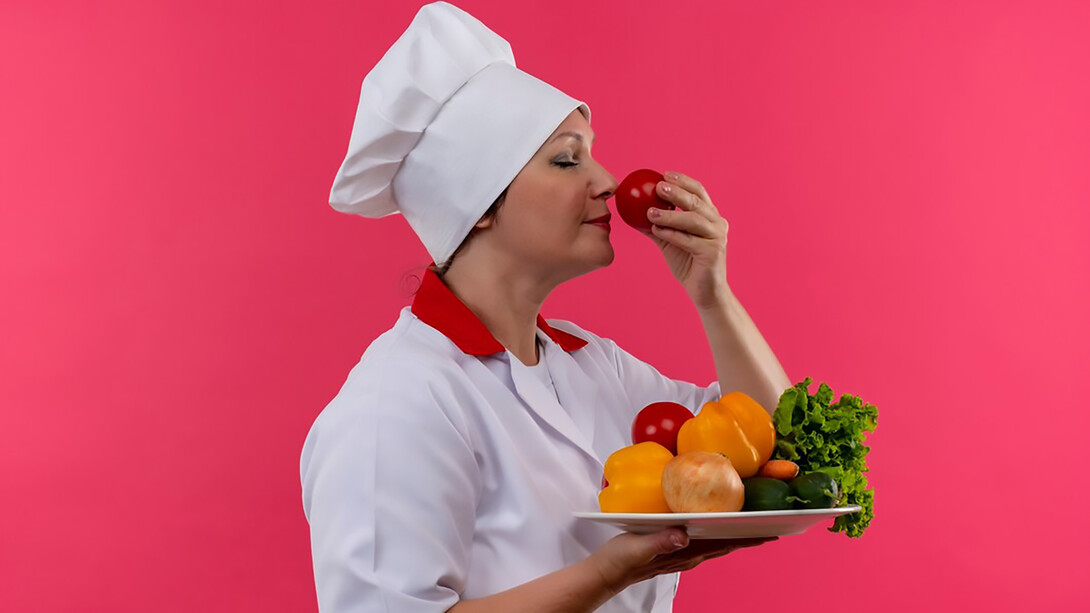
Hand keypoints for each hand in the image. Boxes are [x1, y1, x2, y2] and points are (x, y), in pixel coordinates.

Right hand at [586, 529, 776, 595]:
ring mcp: (681, 552)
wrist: (605, 573)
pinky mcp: (672, 548)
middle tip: (773, 523)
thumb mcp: (637, 548)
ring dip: (735, 533)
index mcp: (685, 553)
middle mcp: (688, 554)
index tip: (771, 530)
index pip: (725, 544)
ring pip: (717, 541)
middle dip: (749, 534)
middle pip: (727, 543)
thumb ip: (660, 542)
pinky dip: (716, 531)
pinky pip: (702, 539)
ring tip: (752, 522)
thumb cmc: (619, 561)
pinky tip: (715, 522)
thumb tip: (683, 535)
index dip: (749, 537)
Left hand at [645, 171, 729, 308]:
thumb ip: (656, 225)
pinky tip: (657, 230)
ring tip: (650, 212)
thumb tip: (632, 212)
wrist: (704, 291)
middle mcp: (717, 223)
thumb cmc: (688, 263)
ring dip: (670, 214)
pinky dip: (672, 234)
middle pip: (697, 202)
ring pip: (693, 220)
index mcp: (710, 216)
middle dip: (678, 192)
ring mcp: (717, 237)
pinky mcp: (713, 253)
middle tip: (658, 187)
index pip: (699, 192)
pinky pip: (689, 240)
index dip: (683, 181)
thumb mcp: (669, 240)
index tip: (664, 174)